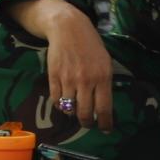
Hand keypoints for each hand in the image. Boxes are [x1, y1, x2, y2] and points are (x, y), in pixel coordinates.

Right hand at [33, 0, 113, 127]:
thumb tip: (104, 104)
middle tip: (89, 124)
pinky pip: (56, 100)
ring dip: (73, 114)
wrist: (69, 30)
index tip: (106, 129)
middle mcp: (86, 81)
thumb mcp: (106, 62)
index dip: (105, 122)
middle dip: (87, 123)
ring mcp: (68, 80)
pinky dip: (61, 106)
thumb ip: (104, 82)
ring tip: (77, 113)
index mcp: (103, 77)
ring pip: (69, 108)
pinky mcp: (53, 78)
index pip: (105, 107)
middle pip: (85, 112)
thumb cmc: (91, 46)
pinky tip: (65, 104)